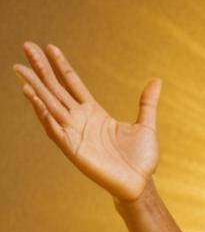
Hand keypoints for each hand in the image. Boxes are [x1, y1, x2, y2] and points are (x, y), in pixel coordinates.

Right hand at [14, 41, 159, 201]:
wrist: (141, 185)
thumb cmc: (141, 159)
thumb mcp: (147, 125)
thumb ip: (147, 102)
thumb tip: (157, 80)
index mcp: (95, 112)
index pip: (72, 83)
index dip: (61, 66)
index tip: (49, 47)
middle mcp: (80, 120)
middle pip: (56, 89)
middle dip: (41, 70)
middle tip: (25, 46)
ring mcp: (75, 134)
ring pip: (50, 106)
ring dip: (35, 89)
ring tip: (21, 72)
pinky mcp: (73, 150)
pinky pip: (55, 130)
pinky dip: (44, 116)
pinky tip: (35, 100)